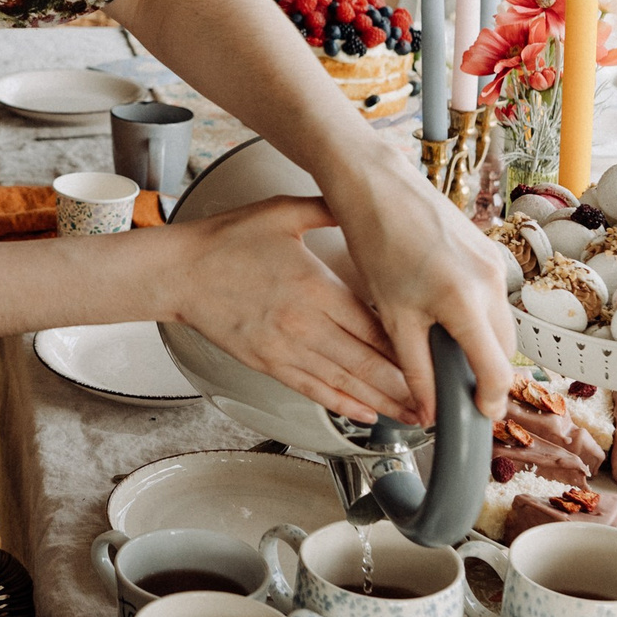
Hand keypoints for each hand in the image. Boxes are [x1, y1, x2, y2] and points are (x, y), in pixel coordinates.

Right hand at [160, 196, 413, 423]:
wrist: (179, 273)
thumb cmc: (225, 241)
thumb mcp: (281, 214)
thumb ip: (326, 209)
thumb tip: (359, 200)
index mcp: (315, 288)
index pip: (374, 324)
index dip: (409, 346)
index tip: (435, 357)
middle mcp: (305, 324)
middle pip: (367, 361)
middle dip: (406, 385)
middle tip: (437, 401)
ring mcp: (285, 349)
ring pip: (345, 382)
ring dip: (382, 401)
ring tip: (411, 416)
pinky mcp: (268, 363)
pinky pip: (313, 389)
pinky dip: (342, 404)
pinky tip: (364, 412)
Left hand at [315, 151, 517, 425]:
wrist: (377, 186)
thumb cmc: (377, 241)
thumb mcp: (393, 315)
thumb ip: (415, 367)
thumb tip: (427, 408)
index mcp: (466, 302)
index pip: (496, 370)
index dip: (491, 401)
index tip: (479, 416)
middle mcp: (491, 281)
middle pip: (504, 349)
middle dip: (486, 372)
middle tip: (457, 388)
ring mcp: (494, 262)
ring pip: (500, 322)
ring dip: (482, 343)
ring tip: (446, 350)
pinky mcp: (488, 249)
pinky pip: (494, 296)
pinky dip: (478, 315)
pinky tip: (447, 314)